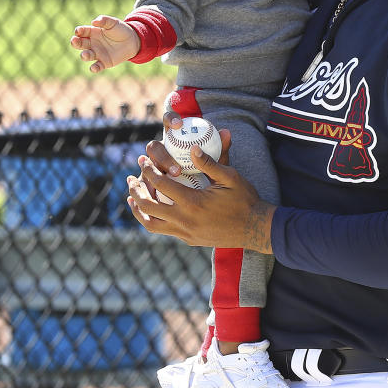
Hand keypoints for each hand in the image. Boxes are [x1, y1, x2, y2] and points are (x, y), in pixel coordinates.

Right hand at [70, 15, 139, 72]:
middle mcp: (92, 43)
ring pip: (86, 55)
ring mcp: (97, 53)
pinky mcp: (104, 62)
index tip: (78, 31)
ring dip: (84, 55)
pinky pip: (97, 66)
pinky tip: (93, 68)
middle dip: (75, 43)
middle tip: (74, 41)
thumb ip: (104, 20)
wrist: (132, 41)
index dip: (78, 31)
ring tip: (85, 55)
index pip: (82, 32)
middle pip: (80, 44)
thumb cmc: (120, 30)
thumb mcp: (113, 23)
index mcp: (92, 32)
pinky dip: (94, 68)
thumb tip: (93, 22)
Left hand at [126, 112, 274, 252]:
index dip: (148, 170)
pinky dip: (153, 220)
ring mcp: (186, 233)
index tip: (143, 160)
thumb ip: (210, 162)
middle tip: (132, 177)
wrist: (256, 229)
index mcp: (193, 202)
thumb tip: (193, 147)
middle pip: (148, 207)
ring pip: (151, 224)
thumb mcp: (230, 177)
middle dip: (136, 190)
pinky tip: (152, 210)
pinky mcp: (189, 240)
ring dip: (138, 210)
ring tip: (132, 197)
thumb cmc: (245, 199)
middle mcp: (185, 220)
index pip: (161, 185)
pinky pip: (164, 230)